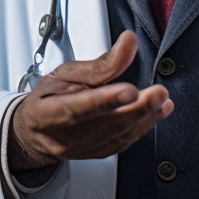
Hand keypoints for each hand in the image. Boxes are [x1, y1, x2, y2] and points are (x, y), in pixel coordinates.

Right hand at [9, 31, 173, 171]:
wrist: (37, 131)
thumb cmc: (48, 99)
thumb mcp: (66, 73)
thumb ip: (100, 63)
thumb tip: (127, 43)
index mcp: (47, 113)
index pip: (76, 108)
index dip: (104, 101)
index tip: (129, 91)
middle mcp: (62, 137)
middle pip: (103, 126)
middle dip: (136, 109)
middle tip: (158, 94)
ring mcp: (80, 150)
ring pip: (116, 137)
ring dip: (144, 119)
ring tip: (162, 102)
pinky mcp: (95, 155)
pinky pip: (121, 144)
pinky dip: (140, 128)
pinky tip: (153, 115)